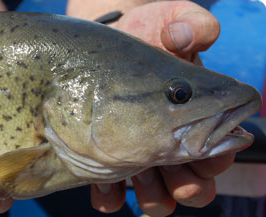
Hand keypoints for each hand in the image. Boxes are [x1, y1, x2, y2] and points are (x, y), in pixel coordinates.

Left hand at [86, 2, 234, 216]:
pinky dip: (110, 196)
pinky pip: (111, 191)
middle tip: (177, 178)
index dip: (216, 158)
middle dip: (189, 187)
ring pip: (155, 194)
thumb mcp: (167, 22)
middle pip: (190, 181)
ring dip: (153, 195)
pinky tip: (104, 186)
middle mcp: (168, 140)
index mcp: (192, 116)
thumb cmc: (143, 30)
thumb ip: (189, 25)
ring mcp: (135, 152)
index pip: (216, 149)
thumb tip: (191, 36)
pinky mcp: (104, 157)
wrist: (109, 37)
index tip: (205, 153)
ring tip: (139, 178)